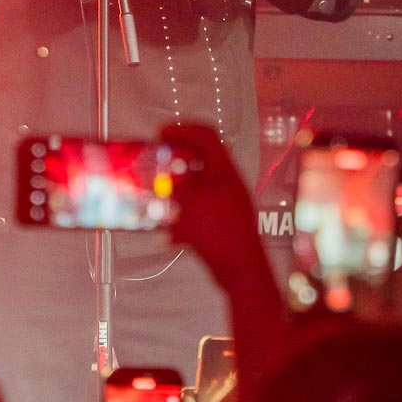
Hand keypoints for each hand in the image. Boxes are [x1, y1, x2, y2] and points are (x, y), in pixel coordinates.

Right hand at [166, 123, 259, 290]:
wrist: (241, 270)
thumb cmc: (222, 235)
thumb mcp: (191, 202)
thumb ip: (177, 184)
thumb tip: (167, 174)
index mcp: (225, 171)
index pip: (206, 136)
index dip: (183, 130)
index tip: (162, 133)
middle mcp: (228, 183)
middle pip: (202, 160)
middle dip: (178, 159)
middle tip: (159, 160)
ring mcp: (228, 202)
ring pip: (199, 185)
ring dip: (179, 187)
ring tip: (162, 194)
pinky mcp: (224, 222)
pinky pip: (200, 208)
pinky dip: (184, 212)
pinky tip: (173, 228)